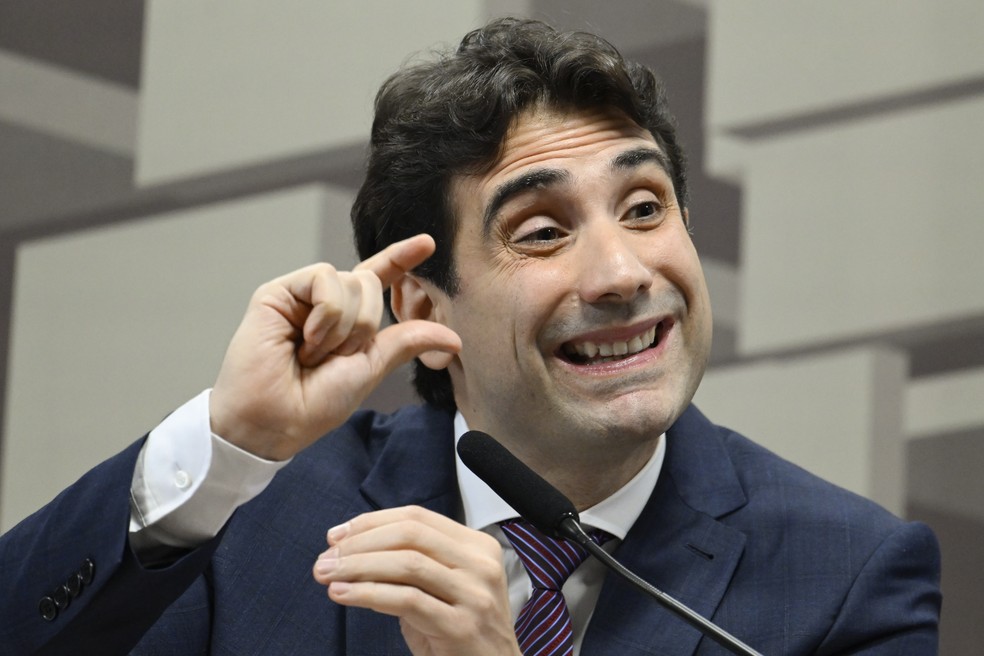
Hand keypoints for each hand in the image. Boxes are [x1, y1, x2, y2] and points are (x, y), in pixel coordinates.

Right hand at [209, 234, 460, 459]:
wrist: (273, 418)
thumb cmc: (314, 402)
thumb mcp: (370, 368)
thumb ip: (406, 343)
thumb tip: (454, 338)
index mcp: (348, 320)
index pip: (377, 279)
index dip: (401, 258)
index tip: (428, 243)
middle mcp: (325, 303)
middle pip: (370, 284)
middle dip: (362, 327)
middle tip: (332, 358)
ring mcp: (301, 295)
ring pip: (351, 281)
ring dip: (342, 327)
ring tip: (312, 353)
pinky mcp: (279, 291)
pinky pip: (324, 279)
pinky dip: (326, 315)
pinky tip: (304, 340)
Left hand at [313, 506, 521, 655]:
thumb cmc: (462, 634)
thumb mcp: (443, 590)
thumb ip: (412, 566)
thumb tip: (351, 549)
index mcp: (477, 547)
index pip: (417, 518)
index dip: (372, 522)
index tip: (337, 536)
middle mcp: (480, 565)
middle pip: (410, 535)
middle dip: (360, 543)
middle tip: (326, 558)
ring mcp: (474, 595)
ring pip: (406, 563)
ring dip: (357, 566)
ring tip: (326, 575)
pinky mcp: (461, 627)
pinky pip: (406, 600)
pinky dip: (368, 593)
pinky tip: (343, 594)